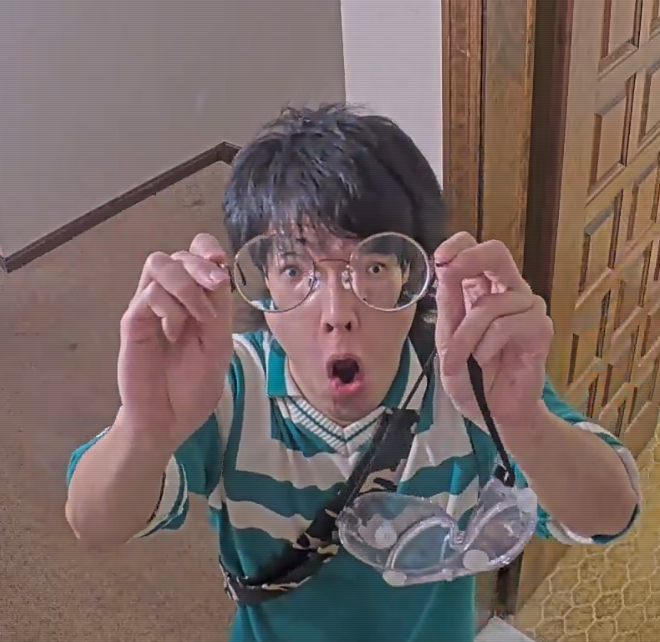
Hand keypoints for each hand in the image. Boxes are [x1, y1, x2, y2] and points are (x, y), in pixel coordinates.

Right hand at [117, 233, 232, 447]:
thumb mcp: (219, 343)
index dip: (206, 249)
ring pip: (158, 264)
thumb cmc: (194, 385)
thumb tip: (220, 270)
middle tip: (217, 286)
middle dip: (201, 265)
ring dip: (186, 284)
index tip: (220, 261)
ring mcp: (149, 309)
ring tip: (201, 316)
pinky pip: (148, 294)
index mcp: (195, 300)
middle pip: (177, 255)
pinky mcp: (133, 323)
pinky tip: (176, 331)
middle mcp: (170, 298)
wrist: (170, 420)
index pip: (195, 255)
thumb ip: (220, 307)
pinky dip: (170, 306)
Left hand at [434, 232, 552, 428]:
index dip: (458, 245)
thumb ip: (448, 305)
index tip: (441, 258)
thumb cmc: (471, 376)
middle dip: (470, 259)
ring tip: (465, 358)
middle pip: (497, 253)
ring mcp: (526, 310)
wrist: (492, 412)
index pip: (475, 250)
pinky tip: (486, 360)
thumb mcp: (447, 341)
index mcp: (479, 291)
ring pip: (493, 302)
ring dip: (468, 334)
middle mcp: (505, 293)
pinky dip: (487, 345)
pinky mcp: (540, 330)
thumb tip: (444, 267)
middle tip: (450, 273)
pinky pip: (508, 324)